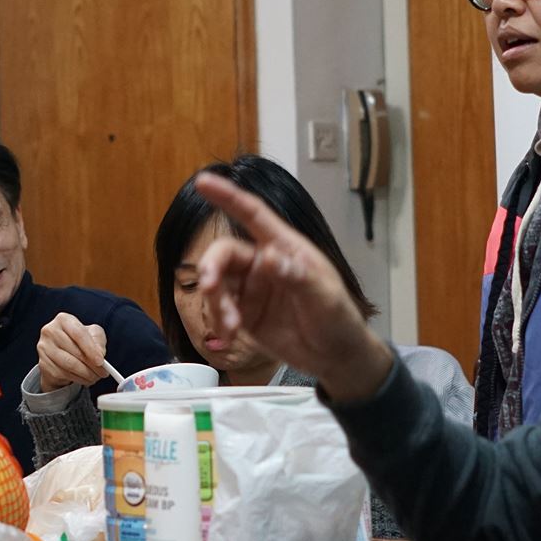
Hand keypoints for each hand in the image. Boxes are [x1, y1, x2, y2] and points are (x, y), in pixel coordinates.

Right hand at [36, 312, 109, 392]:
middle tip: (103, 372)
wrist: (60, 353)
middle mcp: (50, 331)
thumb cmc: (77, 340)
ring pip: (69, 365)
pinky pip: (63, 374)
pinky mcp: (43, 363)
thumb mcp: (92, 334)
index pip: (79, 334)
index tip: (100, 361)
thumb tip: (99, 353)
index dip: (91, 349)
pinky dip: (77, 379)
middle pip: (75, 351)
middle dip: (92, 365)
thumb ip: (98, 340)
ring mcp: (44, 348)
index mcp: (63, 320)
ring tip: (95, 376)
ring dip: (86, 374)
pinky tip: (84, 378)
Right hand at [191, 174, 389, 401]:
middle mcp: (262, 262)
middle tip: (209, 287)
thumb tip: (269, 257)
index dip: (228, 196)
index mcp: (285, 247)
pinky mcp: (243, 314)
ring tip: (230, 327)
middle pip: (224, 252)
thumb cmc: (338, 319)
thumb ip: (298, 277)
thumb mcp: (325, 298)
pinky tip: (229, 337)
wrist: (335, 358)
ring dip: (215, 302)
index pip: (253, 214)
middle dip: (211, 266)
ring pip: (217, 282)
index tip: (202, 182)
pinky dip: (218, 321)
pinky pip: (219, 310)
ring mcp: (250, 289)